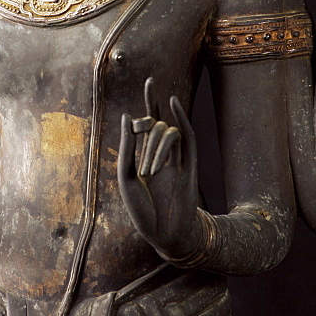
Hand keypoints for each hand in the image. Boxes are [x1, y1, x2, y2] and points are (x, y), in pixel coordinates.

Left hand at [117, 78, 202, 261]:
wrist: (164, 236)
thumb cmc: (142, 211)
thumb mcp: (126, 177)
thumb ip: (127, 146)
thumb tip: (127, 115)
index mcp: (146, 156)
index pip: (150, 122)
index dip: (150, 101)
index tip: (150, 80)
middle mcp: (163, 154)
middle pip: (157, 126)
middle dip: (147, 129)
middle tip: (142, 152)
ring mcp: (177, 159)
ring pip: (169, 133)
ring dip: (156, 146)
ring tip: (149, 172)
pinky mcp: (189, 167)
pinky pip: (188, 138)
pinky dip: (182, 119)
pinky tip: (174, 103)